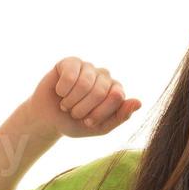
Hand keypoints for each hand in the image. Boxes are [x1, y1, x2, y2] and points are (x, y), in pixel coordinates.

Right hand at [27, 57, 141, 137]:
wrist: (49, 119)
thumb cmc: (77, 123)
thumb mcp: (101, 128)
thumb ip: (121, 117)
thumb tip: (139, 102)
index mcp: (116, 91)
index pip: (117, 96)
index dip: (99, 113)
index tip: (88, 122)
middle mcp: (105, 76)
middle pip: (100, 91)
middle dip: (83, 109)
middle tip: (75, 114)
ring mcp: (89, 67)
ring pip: (85, 83)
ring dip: (72, 101)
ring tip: (66, 105)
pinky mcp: (71, 62)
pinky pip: (70, 75)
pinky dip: (62, 90)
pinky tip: (60, 92)